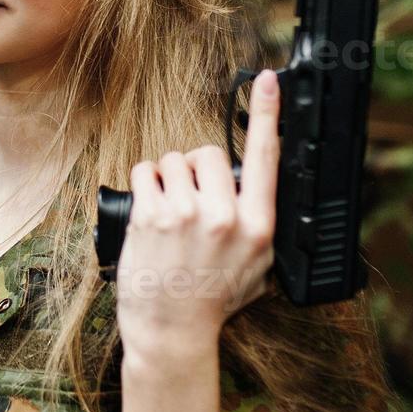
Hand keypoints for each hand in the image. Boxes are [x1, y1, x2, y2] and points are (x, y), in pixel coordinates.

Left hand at [115, 70, 280, 347]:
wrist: (172, 331)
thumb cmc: (212, 300)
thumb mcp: (257, 268)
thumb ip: (260, 227)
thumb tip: (258, 189)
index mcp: (258, 227)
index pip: (268, 158)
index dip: (268, 113)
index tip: (269, 80)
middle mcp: (226, 217)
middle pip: (211, 154)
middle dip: (197, 168)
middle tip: (190, 199)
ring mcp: (187, 215)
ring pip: (175, 160)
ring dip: (168, 177)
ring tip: (168, 212)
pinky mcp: (152, 216)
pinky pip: (145, 171)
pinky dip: (144, 183)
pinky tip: (149, 209)